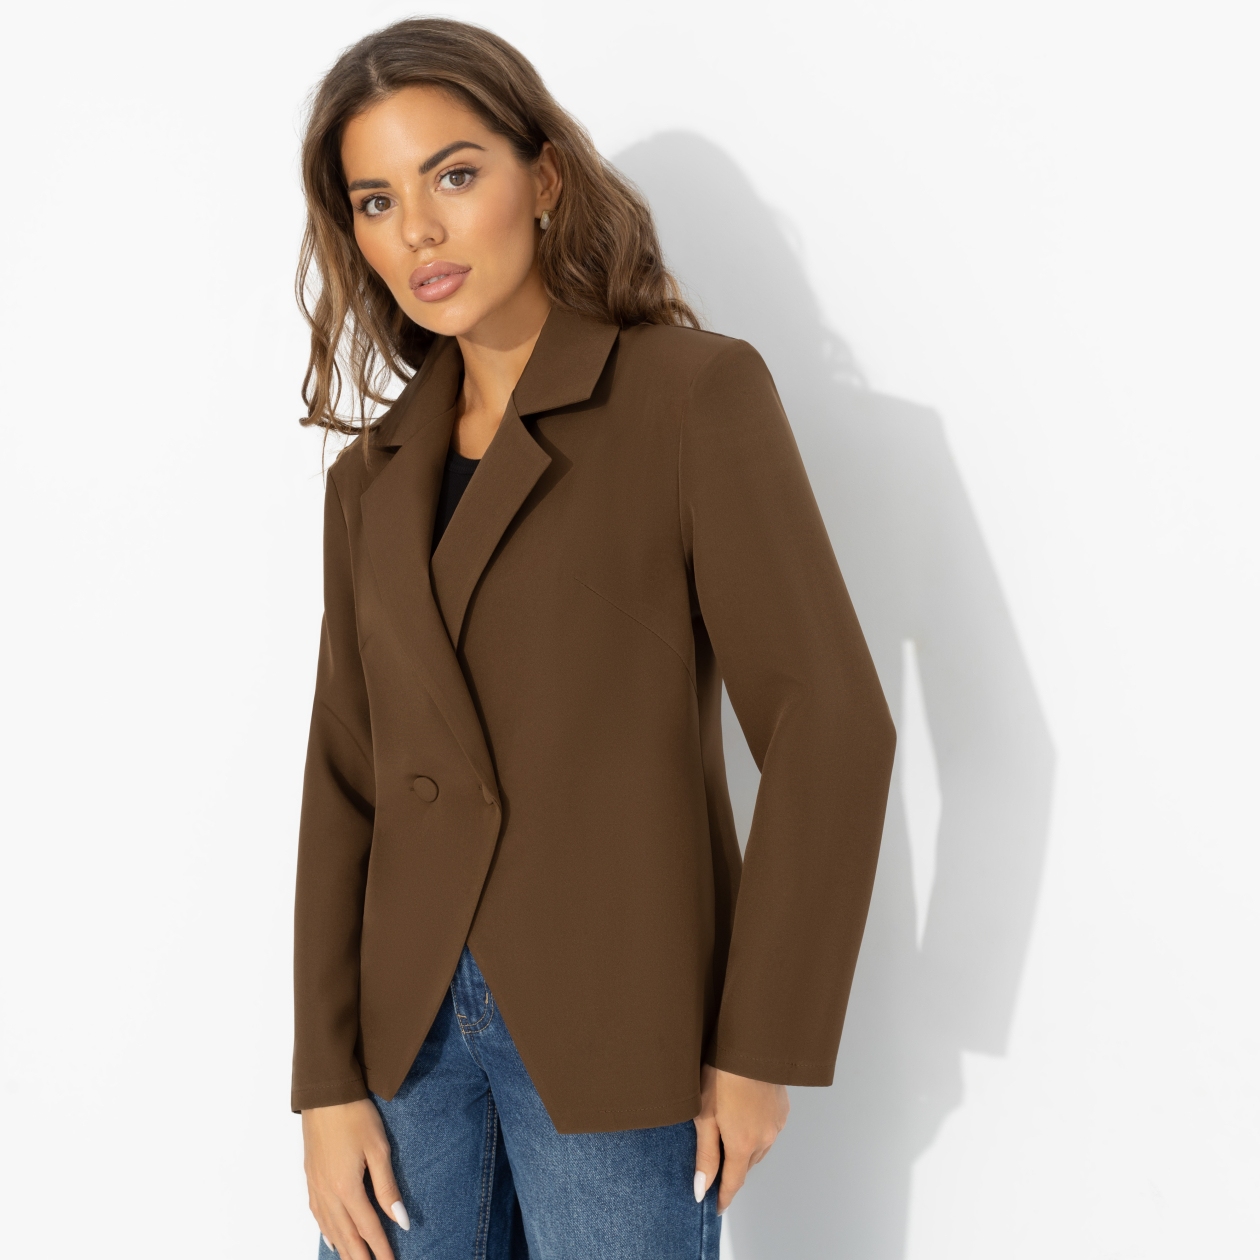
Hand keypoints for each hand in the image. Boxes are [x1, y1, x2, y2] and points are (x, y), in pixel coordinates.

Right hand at [302, 1099, 409, 1258]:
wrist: (325, 1094)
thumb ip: (388, 1188)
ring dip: (344, 1249)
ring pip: (331, 1229)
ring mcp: (316, 1187)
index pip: (368, 1228)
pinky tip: (332, 1240)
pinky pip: (318, 1215)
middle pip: (347, 1236)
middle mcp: (328, 1193)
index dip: (381, 1249)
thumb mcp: (378, 1149)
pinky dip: (327, 1232)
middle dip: (361, 1257)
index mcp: (346, 1188)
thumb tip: (401, 1220)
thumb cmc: (355, 1116)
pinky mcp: (311, 1178)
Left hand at [693, 1065, 789, 1214]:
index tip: (715, 1207)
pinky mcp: (783, 1110)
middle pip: (745, 1166)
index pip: (733, 1182)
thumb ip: (704, 1155)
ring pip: (759, 1149)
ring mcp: (776, 1125)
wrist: (750, 1046)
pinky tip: (746, 1117)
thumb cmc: (721, 1076)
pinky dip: (757, 1132)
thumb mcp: (704, 1116)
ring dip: (745, 1151)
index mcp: (742, 1145)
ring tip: (729, 1138)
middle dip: (731, 1170)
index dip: (723, 1197)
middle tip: (716, 1167)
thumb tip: (701, 1189)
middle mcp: (764, 1140)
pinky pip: (769, 1131)